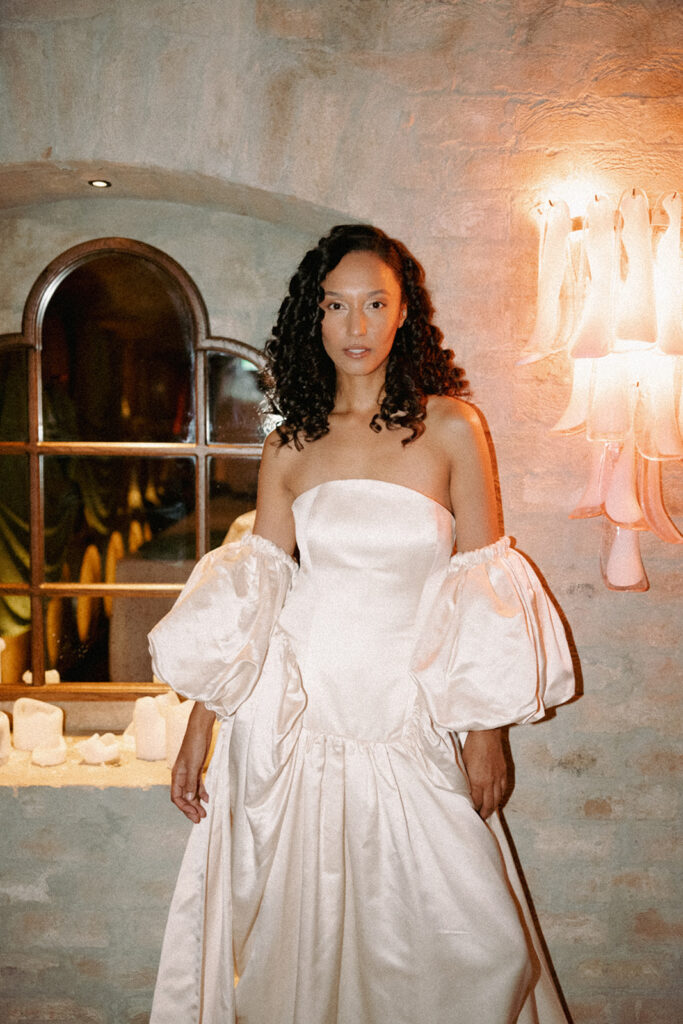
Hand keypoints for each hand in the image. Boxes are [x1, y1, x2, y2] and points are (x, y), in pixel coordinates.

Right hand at [171, 702, 215, 822]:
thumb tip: (188, 799)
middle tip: (200, 819)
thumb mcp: (193, 765)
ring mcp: (188, 772)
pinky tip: (207, 798)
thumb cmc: (194, 744)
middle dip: (191, 809)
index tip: (194, 816)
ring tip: (204, 813)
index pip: (177, 797)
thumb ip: (190, 782)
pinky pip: (196, 785)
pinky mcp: (196, 769)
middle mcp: (181, 776)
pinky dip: (201, 792)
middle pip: (183, 797)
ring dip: (196, 803)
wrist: (200, 729)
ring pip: (190, 792)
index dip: (184, 808)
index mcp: (176, 776)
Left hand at [462, 728, 508, 819]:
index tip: (471, 814)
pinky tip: (496, 800)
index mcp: (478, 781)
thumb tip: (466, 790)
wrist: (486, 734)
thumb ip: (466, 779)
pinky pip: (503, 789)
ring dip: (492, 808)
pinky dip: (500, 797)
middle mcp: (490, 782)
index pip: (477, 802)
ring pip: (497, 799)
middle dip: (484, 814)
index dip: (474, 810)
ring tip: (488, 813)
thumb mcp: (464, 764)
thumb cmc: (472, 746)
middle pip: (489, 804)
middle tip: (479, 819)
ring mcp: (498, 777)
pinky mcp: (504, 772)